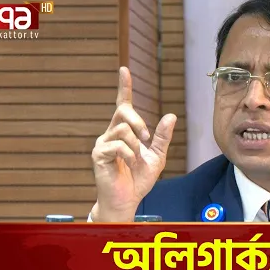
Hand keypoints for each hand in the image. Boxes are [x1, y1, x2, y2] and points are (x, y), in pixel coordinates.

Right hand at [91, 67, 176, 221]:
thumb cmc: (139, 179)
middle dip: (139, 122)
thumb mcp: (157, 156)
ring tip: (137, 161)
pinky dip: (130, 156)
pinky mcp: (98, 155)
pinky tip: (130, 165)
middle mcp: (110, 133)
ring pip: (123, 130)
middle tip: (147, 140)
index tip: (124, 70)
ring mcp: (102, 143)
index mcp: (123, 131)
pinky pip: (118, 146)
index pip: (123, 105)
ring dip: (137, 146)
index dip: (124, 87)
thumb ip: (162, 137)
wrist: (128, 199)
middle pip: (123, 112)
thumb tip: (170, 116)